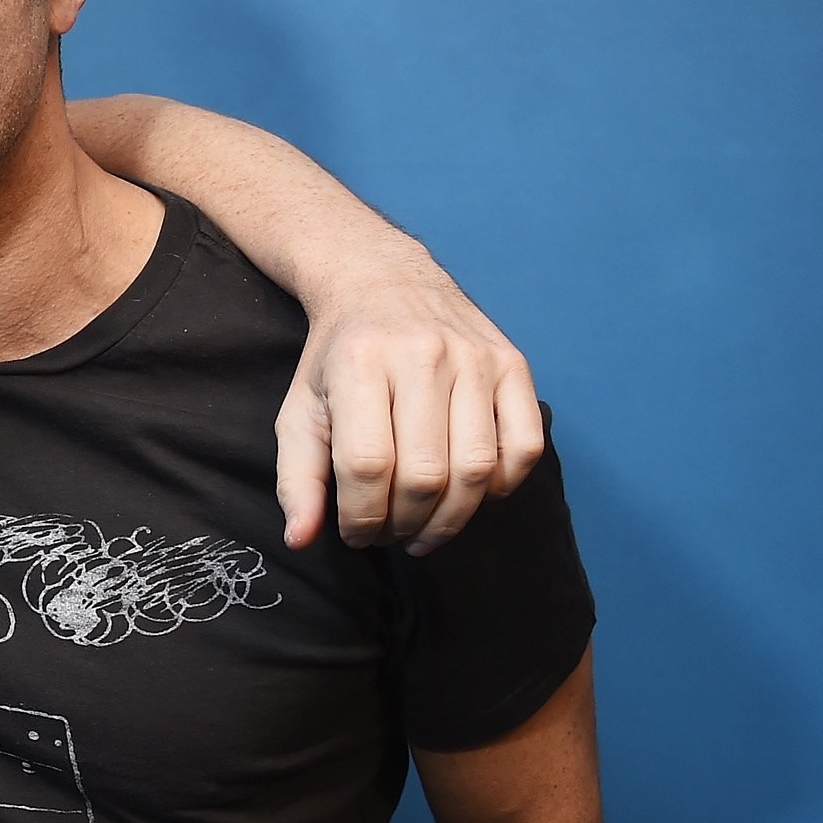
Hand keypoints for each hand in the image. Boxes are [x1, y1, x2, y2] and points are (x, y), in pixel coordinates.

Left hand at [274, 243, 543, 555]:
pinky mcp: (512, 363)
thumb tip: (299, 541)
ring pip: (476, 468)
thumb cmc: (337, 359)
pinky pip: (524, 446)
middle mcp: (422, 355)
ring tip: (423, 528)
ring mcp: (475, 357)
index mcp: (359, 363)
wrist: (381, 282)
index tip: (356, 533)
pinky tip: (471, 494)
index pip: (367, 465)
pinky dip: (501, 486)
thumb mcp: (299, 411)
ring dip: (450, 518)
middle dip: (404, 523)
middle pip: (425, 475)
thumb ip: (297, 479)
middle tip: (390, 534)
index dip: (362, 516)